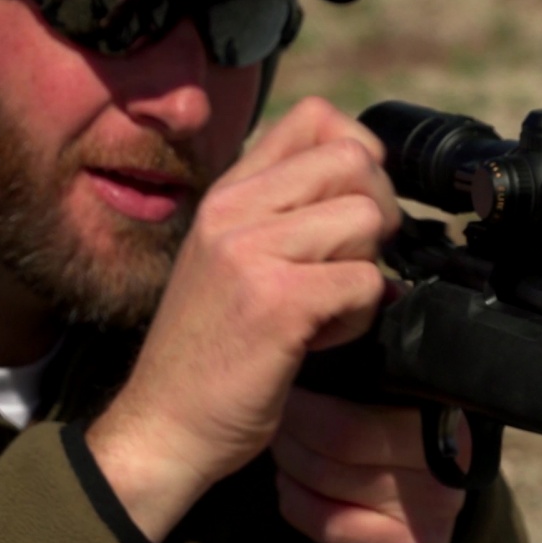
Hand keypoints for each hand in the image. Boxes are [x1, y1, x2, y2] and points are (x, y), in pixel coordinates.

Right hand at [87, 98, 402, 540]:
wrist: (163, 426)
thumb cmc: (206, 353)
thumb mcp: (229, 260)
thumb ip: (281, 215)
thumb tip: (366, 187)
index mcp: (227, 193)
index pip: (316, 116)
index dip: (358, 155)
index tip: (351, 208)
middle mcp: (235, 209)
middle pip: (355, 160)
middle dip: (378, 214)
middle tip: (352, 264)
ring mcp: (253, 250)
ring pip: (366, 219)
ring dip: (366, 272)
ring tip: (326, 309)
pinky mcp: (278, 300)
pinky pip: (366, 282)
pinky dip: (358, 318)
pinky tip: (318, 340)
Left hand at [271, 388, 467, 542]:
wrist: (422, 508)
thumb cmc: (392, 437)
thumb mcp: (385, 397)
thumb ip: (357, 376)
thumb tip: (302, 352)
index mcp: (442, 407)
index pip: (358, 401)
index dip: (309, 400)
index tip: (284, 391)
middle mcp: (448, 457)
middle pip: (341, 439)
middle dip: (293, 427)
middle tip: (274, 419)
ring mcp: (435, 506)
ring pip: (330, 479)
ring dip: (289, 462)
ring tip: (279, 447)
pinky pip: (333, 524)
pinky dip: (296, 503)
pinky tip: (289, 487)